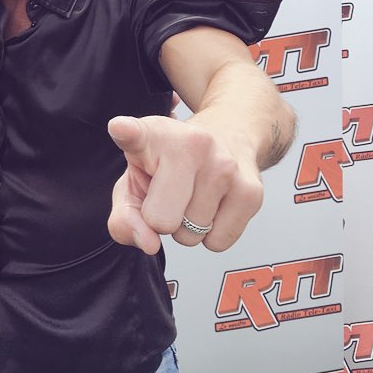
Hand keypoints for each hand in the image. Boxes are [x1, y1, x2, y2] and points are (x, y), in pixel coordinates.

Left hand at [106, 114, 262, 254]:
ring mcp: (225, 165)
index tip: (121, 129)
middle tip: (167, 195)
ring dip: (187, 227)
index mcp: (151, 134)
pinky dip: (211, 235)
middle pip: (161, 220)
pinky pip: (217, 243)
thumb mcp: (132, 185)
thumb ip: (125, 218)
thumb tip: (150, 243)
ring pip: (191, 235)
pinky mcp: (251, 190)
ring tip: (192, 194)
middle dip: (160, 221)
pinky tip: (213, 203)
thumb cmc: (168, 167)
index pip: (135, 134)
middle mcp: (191, 143)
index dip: (127, 133)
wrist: (229, 136)